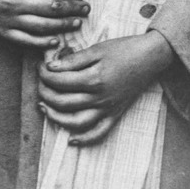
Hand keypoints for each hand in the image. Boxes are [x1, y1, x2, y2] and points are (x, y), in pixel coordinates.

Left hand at [38, 31, 174, 144]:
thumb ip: (74, 60)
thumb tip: (51, 66)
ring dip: (57, 118)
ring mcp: (108, 109)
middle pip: (64, 102)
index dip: (45, 74)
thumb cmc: (123, 49)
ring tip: (44, 107)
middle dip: (45, 93)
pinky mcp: (115, 115)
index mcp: (94, 78)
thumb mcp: (97, 48)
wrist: (150, 57)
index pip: (60, 81)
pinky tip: (71, 139)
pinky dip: (84, 139)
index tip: (40, 66)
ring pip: (76, 122)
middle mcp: (100, 98)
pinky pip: (99, 133)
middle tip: (39, 83)